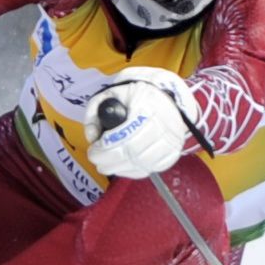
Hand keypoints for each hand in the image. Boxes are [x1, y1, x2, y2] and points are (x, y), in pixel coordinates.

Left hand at [86, 67, 201, 180]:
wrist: (166, 98)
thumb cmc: (137, 96)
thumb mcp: (112, 94)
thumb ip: (96, 112)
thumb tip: (92, 137)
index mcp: (147, 109)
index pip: (124, 138)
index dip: (105, 149)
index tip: (93, 150)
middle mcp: (163, 128)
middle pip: (132, 155)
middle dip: (108, 161)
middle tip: (96, 158)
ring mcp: (170, 143)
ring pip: (141, 166)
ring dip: (119, 168)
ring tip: (106, 163)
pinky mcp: (172, 154)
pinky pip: (150, 169)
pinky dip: (132, 171)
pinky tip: (122, 166)